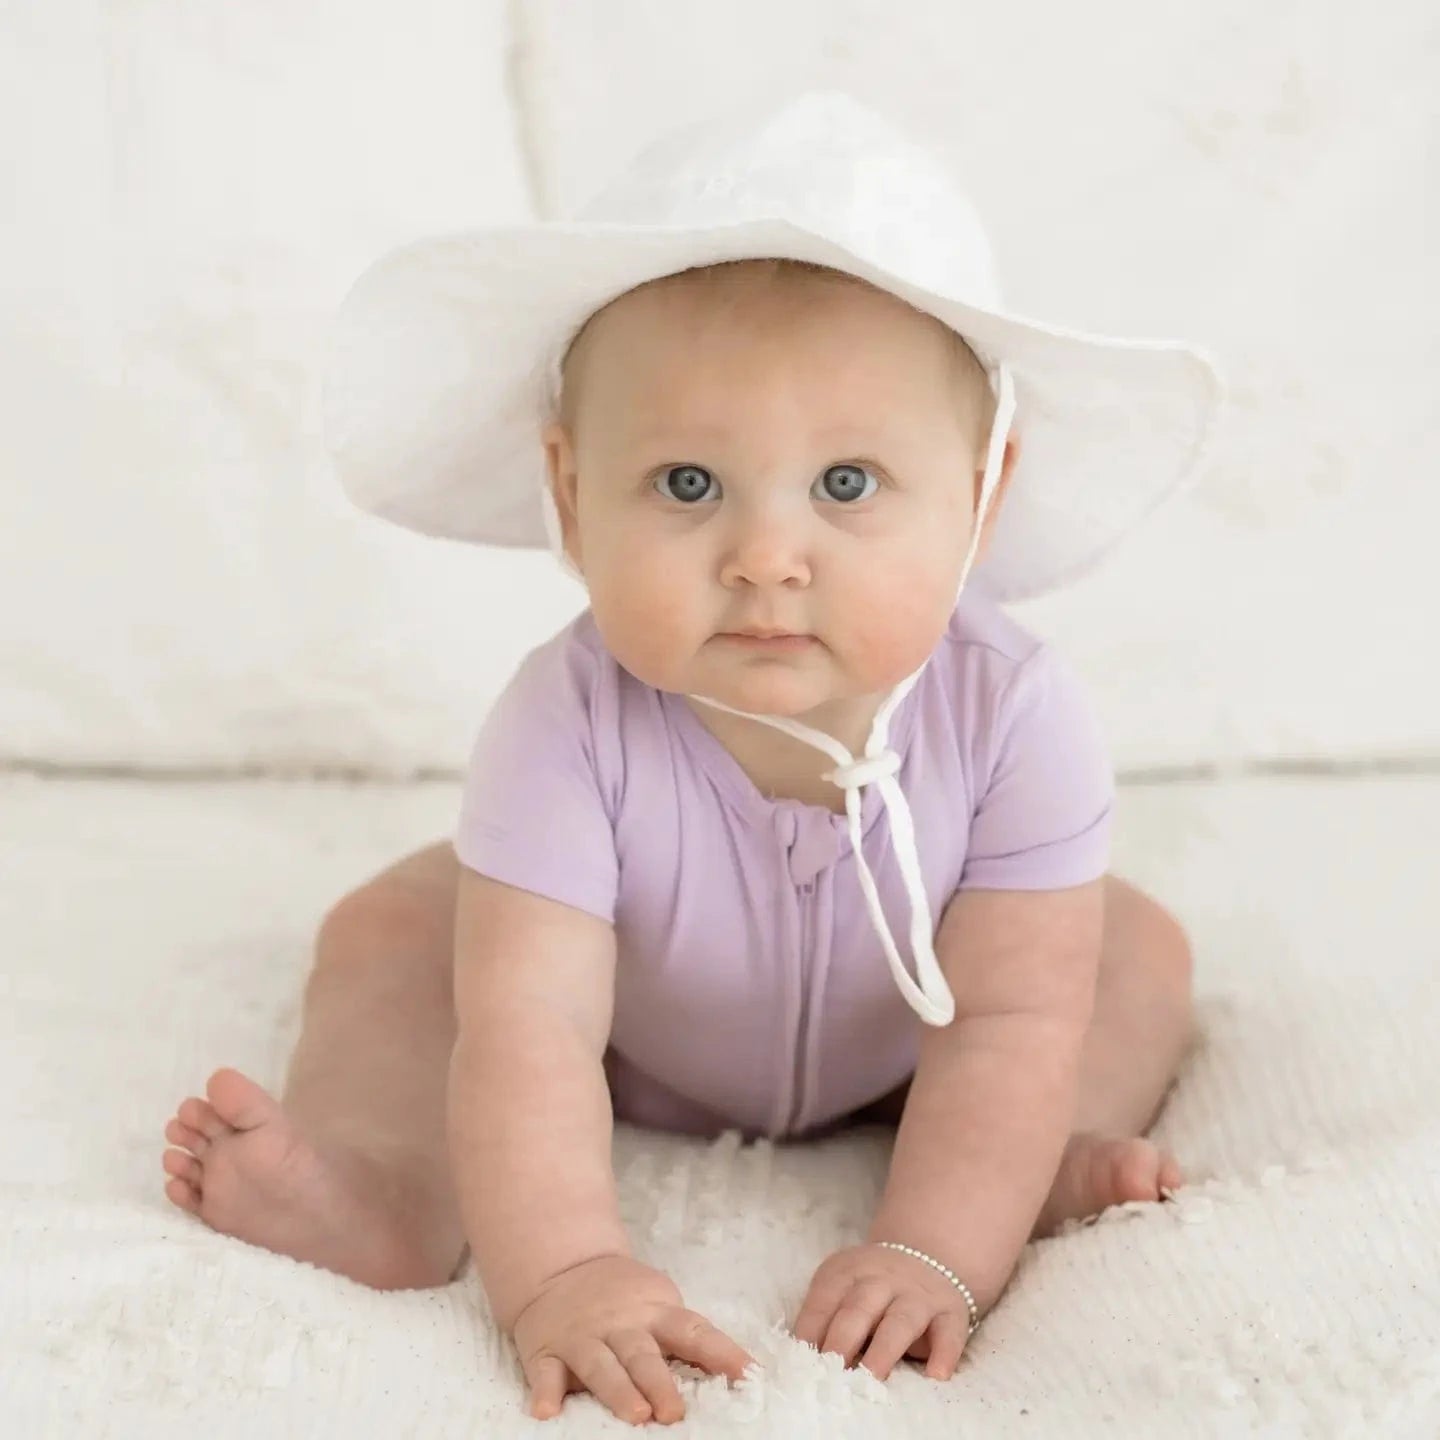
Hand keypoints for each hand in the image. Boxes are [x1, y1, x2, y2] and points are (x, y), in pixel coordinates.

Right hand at [510, 1253, 757, 1424]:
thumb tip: (738, 1374)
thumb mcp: (659, 1305)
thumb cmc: (623, 1299)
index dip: (722, 1353)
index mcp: (655, 1313)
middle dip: (660, 1383)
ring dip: (618, 1391)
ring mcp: (582, 1338)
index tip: (749, 1375)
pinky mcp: (546, 1351)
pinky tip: (546, 1411)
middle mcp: (620, 1326)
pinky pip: (545, 1373)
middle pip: (642, 1354)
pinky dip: (545, 1391)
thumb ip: (684, 1338)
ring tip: (635, 1414)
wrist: (561, 1267)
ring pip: (600, 1366)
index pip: (694, 1332)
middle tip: (675, 1413)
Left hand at [791, 1243, 973, 1381]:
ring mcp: (917, 1294)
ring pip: (901, 1320)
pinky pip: (949, 1331)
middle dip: (843, 1340)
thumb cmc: (872, 1289)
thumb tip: (798, 1361)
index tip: (800, 1362)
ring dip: (885, 1349)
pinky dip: (945, 1352)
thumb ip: (825, 1319)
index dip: (811, 1331)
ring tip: (873, 1377)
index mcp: (846, 1272)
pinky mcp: (949, 1311)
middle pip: (859, 1309)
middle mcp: (882, 1279)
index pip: (823, 1301)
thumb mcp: (843, 1289)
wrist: (926, 1256)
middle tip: (830, 1372)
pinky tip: (937, 1374)